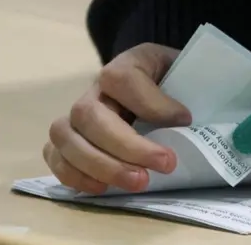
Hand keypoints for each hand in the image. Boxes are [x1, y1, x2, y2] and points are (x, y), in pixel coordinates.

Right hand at [43, 43, 191, 193]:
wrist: (164, 82)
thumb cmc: (179, 80)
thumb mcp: (189, 72)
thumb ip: (194, 87)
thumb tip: (187, 122)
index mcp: (129, 62)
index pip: (122, 79)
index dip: (151, 103)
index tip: (185, 120)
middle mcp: (96, 88)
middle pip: (89, 114)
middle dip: (127, 146)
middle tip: (166, 164)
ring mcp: (78, 113)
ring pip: (65, 136)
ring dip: (101, 165)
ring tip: (139, 183)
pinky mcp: (71, 138)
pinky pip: (55, 155)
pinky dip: (74, 174)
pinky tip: (104, 188)